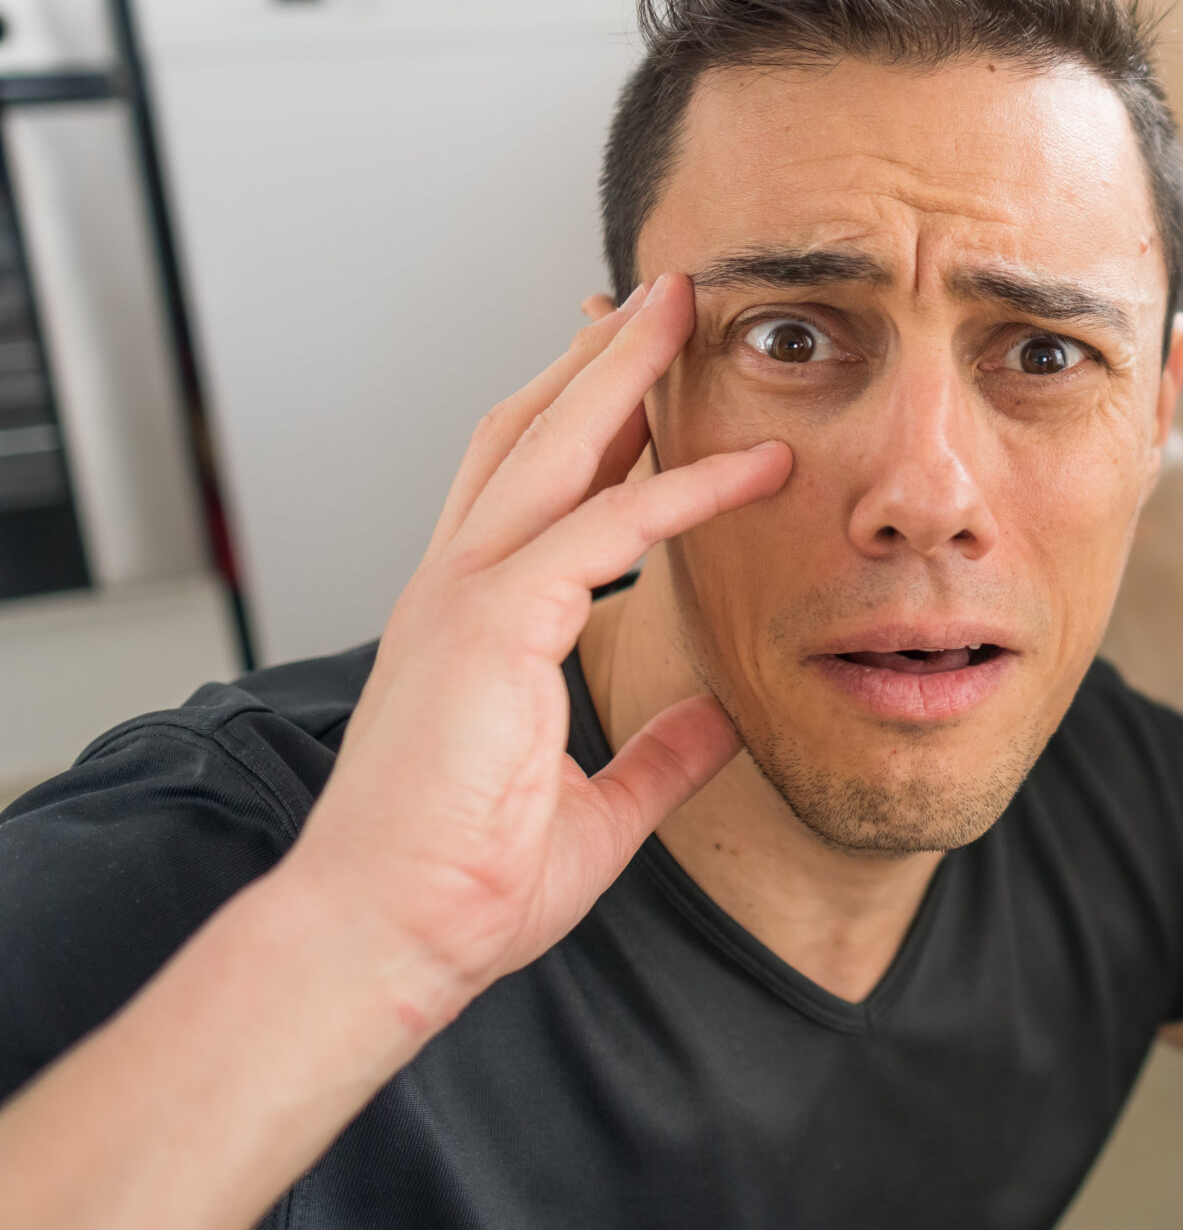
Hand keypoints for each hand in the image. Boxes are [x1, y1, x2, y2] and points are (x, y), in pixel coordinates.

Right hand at [283, 272, 790, 1023]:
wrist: (385, 938)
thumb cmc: (462, 889)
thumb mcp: (599, 813)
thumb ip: (660, 758)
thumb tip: (721, 720)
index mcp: (472, 625)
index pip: (526, 487)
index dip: (581, 419)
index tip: (638, 371)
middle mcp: (458, 590)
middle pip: (526, 432)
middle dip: (594, 355)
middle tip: (656, 291)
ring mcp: (466, 598)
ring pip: (550, 445)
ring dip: (621, 369)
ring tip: (682, 305)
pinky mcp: (492, 625)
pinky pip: (604, 529)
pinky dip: (681, 489)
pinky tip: (751, 465)